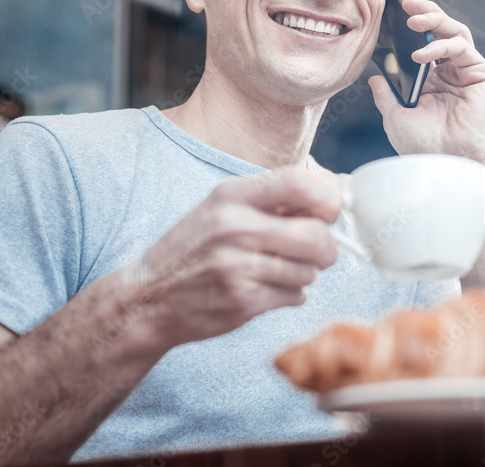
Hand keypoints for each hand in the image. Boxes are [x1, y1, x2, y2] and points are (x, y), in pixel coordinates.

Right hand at [127, 169, 341, 347]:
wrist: (149, 297)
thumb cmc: (195, 248)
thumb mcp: (223, 207)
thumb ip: (274, 198)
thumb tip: (334, 191)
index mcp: (232, 195)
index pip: (299, 183)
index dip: (328, 198)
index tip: (331, 211)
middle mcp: (234, 228)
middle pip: (316, 235)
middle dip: (327, 247)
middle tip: (318, 251)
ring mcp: (238, 267)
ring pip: (310, 270)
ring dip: (305, 273)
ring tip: (278, 270)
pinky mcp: (243, 301)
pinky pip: (296, 295)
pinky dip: (290, 294)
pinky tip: (265, 288)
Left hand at [369, 0, 484, 161]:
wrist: (447, 165)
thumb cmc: (423, 147)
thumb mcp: (395, 117)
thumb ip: (386, 95)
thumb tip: (375, 77)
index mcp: (432, 80)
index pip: (423, 42)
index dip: (411, 25)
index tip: (392, 11)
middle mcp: (451, 73)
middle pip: (441, 30)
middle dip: (425, 12)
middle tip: (405, 3)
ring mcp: (468, 72)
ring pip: (455, 32)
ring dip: (435, 20)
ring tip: (412, 20)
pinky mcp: (482, 75)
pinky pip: (462, 48)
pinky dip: (441, 46)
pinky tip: (420, 55)